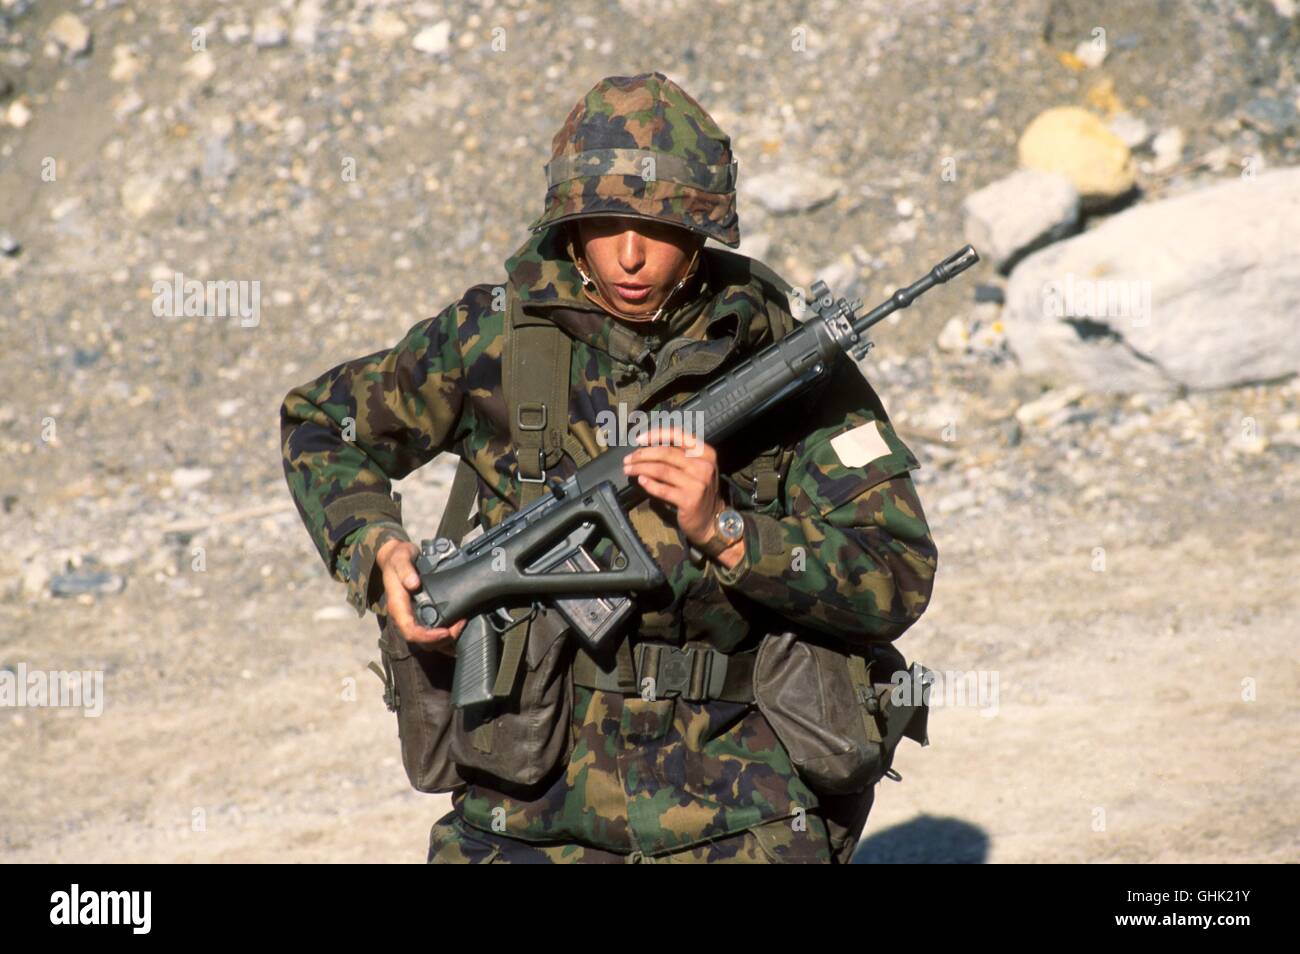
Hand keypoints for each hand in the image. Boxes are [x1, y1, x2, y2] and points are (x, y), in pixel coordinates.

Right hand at [375, 537, 465, 655]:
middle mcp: (405, 616)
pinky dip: (447, 633)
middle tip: (460, 625)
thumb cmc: (398, 558)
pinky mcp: (421, 614)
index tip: (445, 632)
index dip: (427, 636)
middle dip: (442, 639)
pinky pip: (433, 631)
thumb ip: (404, 569)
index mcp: (398, 607)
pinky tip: (459, 623)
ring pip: (428, 640)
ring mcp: (413, 617)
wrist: (397, 556)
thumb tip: (413, 584)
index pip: (410, 631)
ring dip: (446, 638)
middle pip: (422, 641)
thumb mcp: (400, 558)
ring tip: (462, 623)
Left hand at [622, 424, 743, 565]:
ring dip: (641, 468)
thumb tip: (647, 446)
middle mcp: (703, 466)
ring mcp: (697, 483)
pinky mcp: (689, 500)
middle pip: (666, 453)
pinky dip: (649, 484)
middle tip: (628, 459)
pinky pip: (662, 489)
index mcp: (705, 453)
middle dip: (642, 454)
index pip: (679, 435)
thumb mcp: (697, 467)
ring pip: (661, 470)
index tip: (639, 438)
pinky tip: (641, 481)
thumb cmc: (699, 490)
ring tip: (628, 469)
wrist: (711, 519)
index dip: (656, 435)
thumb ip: (679, 455)